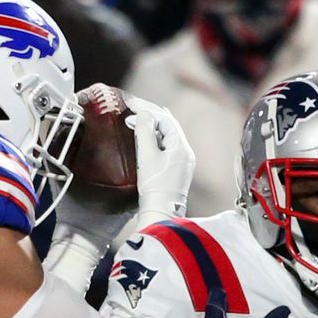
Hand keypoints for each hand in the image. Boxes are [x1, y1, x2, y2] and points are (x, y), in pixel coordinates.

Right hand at [124, 94, 194, 225]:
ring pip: (167, 138)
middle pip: (169, 127)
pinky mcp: (176, 172)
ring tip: (136, 122)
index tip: (132, 104)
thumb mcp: (147, 156)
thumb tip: (144, 113)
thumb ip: (145, 131)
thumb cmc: (154, 186)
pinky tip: (146, 140)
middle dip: (151, 117)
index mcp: (181, 147)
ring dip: (152, 129)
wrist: (160, 213)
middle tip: (133, 111)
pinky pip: (167, 149)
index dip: (148, 109)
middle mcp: (185, 153)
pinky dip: (155, 140)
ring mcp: (182, 163)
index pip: (165, 119)